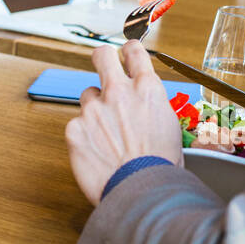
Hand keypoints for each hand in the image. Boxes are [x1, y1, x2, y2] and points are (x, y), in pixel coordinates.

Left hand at [65, 41, 184, 205]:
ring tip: (107, 135)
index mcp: (147, 89)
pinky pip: (77, 125)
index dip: (129, 51)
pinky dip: (84, 136)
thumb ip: (152, 107)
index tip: (126, 54)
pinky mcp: (74, 128)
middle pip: (102, 55)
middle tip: (104, 66)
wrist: (141, 192)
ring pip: (88, 96)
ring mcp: (93, 109)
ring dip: (95, 109)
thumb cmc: (160, 168)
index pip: (134, 51)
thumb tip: (146, 104)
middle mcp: (118, 92)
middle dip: (103, 58)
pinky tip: (97, 153)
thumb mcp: (169, 127)